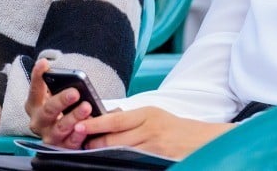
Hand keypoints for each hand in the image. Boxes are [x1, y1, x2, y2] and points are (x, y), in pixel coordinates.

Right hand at [25, 59, 94, 147]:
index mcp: (34, 105)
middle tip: (74, 92)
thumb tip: (61, 70)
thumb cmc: (60, 108)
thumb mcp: (56, 94)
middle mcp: (38, 122)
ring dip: (73, 117)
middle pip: (48, 110)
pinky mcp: (60, 149)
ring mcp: (49, 137)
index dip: (37, 76)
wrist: (62, 134)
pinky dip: (78, 135)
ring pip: (60, 128)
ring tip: (86, 107)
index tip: (44, 64)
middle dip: (61, 100)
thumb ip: (58, 83)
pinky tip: (86, 127)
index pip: (34, 89)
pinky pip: (69, 144)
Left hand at [74, 107, 234, 159]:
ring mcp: (152, 148)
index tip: (79, 126)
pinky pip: (131, 162)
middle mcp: (150, 130)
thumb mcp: (153, 115)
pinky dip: (118, 162)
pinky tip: (109, 161)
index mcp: (147, 114)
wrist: (201, 141)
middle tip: (76, 141)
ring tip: (88, 152)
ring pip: (120, 152)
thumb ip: (131, 116)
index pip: (115, 119)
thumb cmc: (173, 127)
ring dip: (102, 153)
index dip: (95, 124)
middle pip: (114, 138)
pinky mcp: (155, 161)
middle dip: (94, 141)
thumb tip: (107, 115)